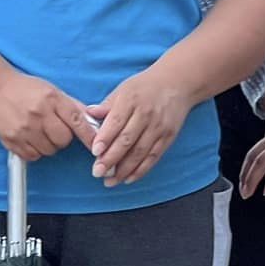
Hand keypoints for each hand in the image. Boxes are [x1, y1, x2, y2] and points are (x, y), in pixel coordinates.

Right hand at [0, 72, 96, 161]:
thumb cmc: (25, 89)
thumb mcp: (51, 90)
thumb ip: (72, 105)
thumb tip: (93, 119)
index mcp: (51, 98)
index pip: (77, 120)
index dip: (89, 136)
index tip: (97, 145)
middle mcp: (38, 113)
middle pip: (64, 140)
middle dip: (63, 138)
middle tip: (54, 129)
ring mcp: (24, 128)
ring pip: (49, 150)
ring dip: (48, 145)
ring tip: (39, 131)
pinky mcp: (13, 140)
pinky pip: (33, 156)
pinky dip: (35, 151)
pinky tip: (30, 138)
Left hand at [86, 65, 195, 187]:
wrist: (176, 84)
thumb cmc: (144, 87)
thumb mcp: (124, 89)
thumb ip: (107, 104)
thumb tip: (88, 114)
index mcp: (131, 100)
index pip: (116, 121)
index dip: (105, 137)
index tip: (94, 151)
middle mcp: (146, 115)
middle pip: (127, 140)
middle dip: (111, 159)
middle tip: (97, 172)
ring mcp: (158, 128)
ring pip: (140, 152)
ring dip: (124, 170)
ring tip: (110, 181)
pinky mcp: (168, 138)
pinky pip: (153, 157)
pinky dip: (141, 170)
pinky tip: (128, 179)